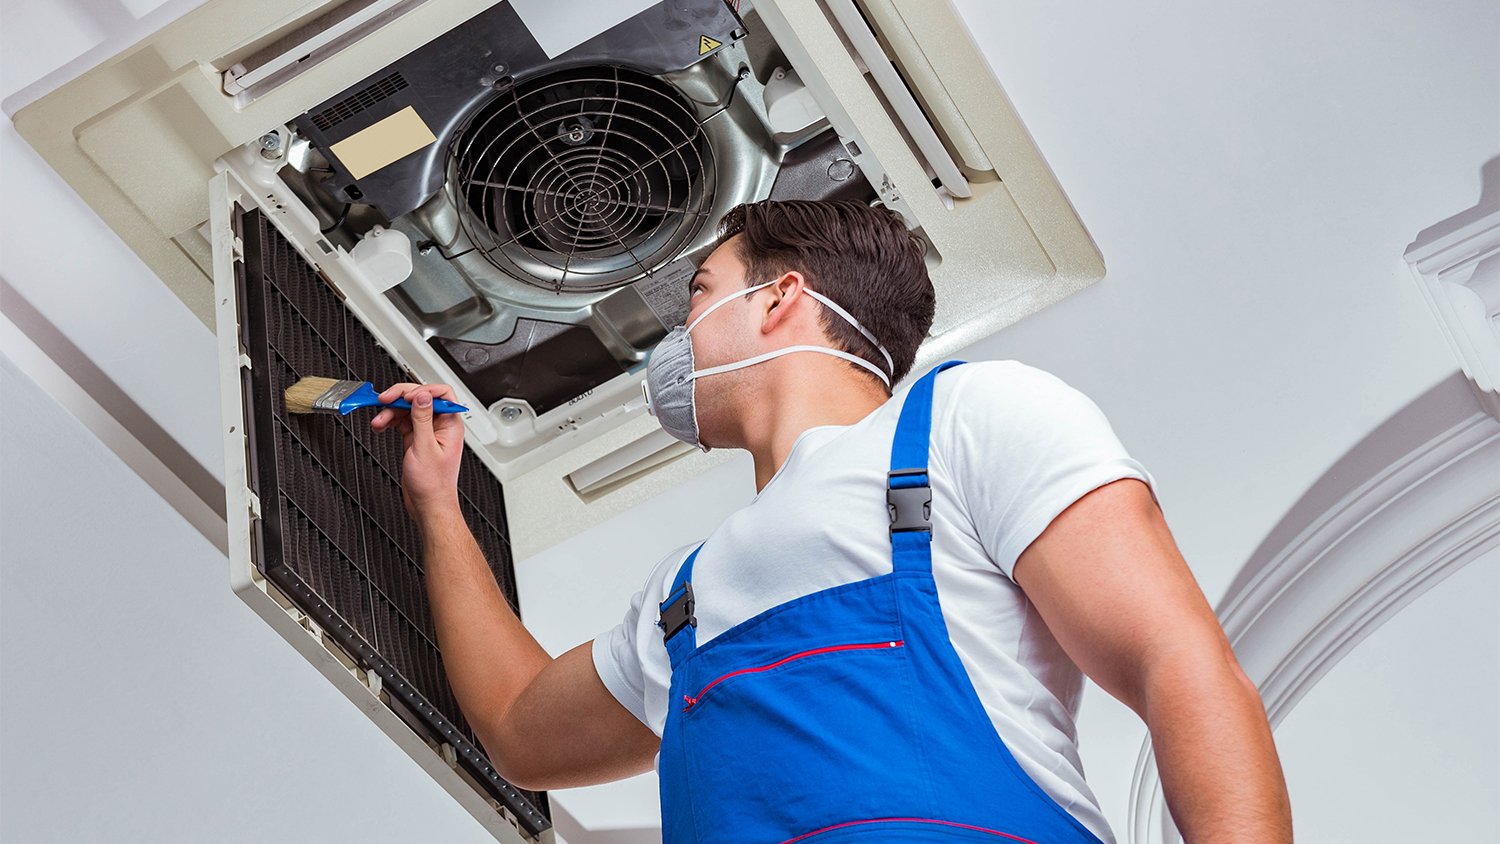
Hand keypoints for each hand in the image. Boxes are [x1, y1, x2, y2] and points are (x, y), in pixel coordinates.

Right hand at [371, 382, 463, 518]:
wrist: (428, 505)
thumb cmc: (434, 485)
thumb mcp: (426, 447)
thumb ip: (423, 419)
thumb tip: (423, 395)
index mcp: (450, 424)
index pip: (441, 394)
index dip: (422, 390)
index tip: (405, 395)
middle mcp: (440, 425)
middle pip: (420, 399)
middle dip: (400, 398)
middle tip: (384, 400)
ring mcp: (426, 432)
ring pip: (407, 410)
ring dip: (390, 411)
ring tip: (378, 420)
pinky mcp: (415, 439)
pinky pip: (401, 422)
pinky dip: (389, 421)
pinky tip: (380, 425)